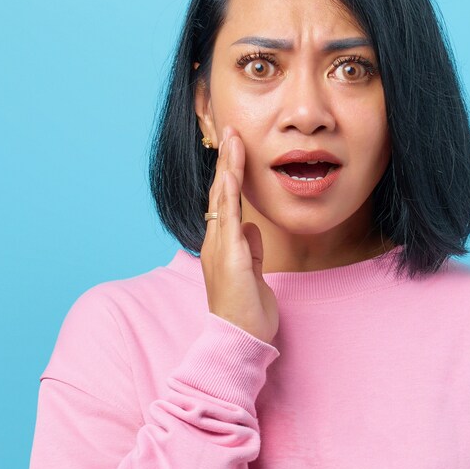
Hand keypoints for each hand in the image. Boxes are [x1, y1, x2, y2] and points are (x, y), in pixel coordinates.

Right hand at [200, 126, 279, 345]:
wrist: (239, 339)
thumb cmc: (246, 311)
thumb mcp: (254, 273)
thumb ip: (252, 249)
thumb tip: (253, 229)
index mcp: (222, 245)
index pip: (225, 200)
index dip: (229, 172)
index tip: (235, 145)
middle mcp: (215, 242)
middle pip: (218, 192)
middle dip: (225, 159)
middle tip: (229, 129)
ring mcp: (219, 248)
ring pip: (221, 198)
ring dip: (227, 166)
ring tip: (231, 138)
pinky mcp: (229, 256)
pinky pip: (228, 218)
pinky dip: (228, 193)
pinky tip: (231, 172)